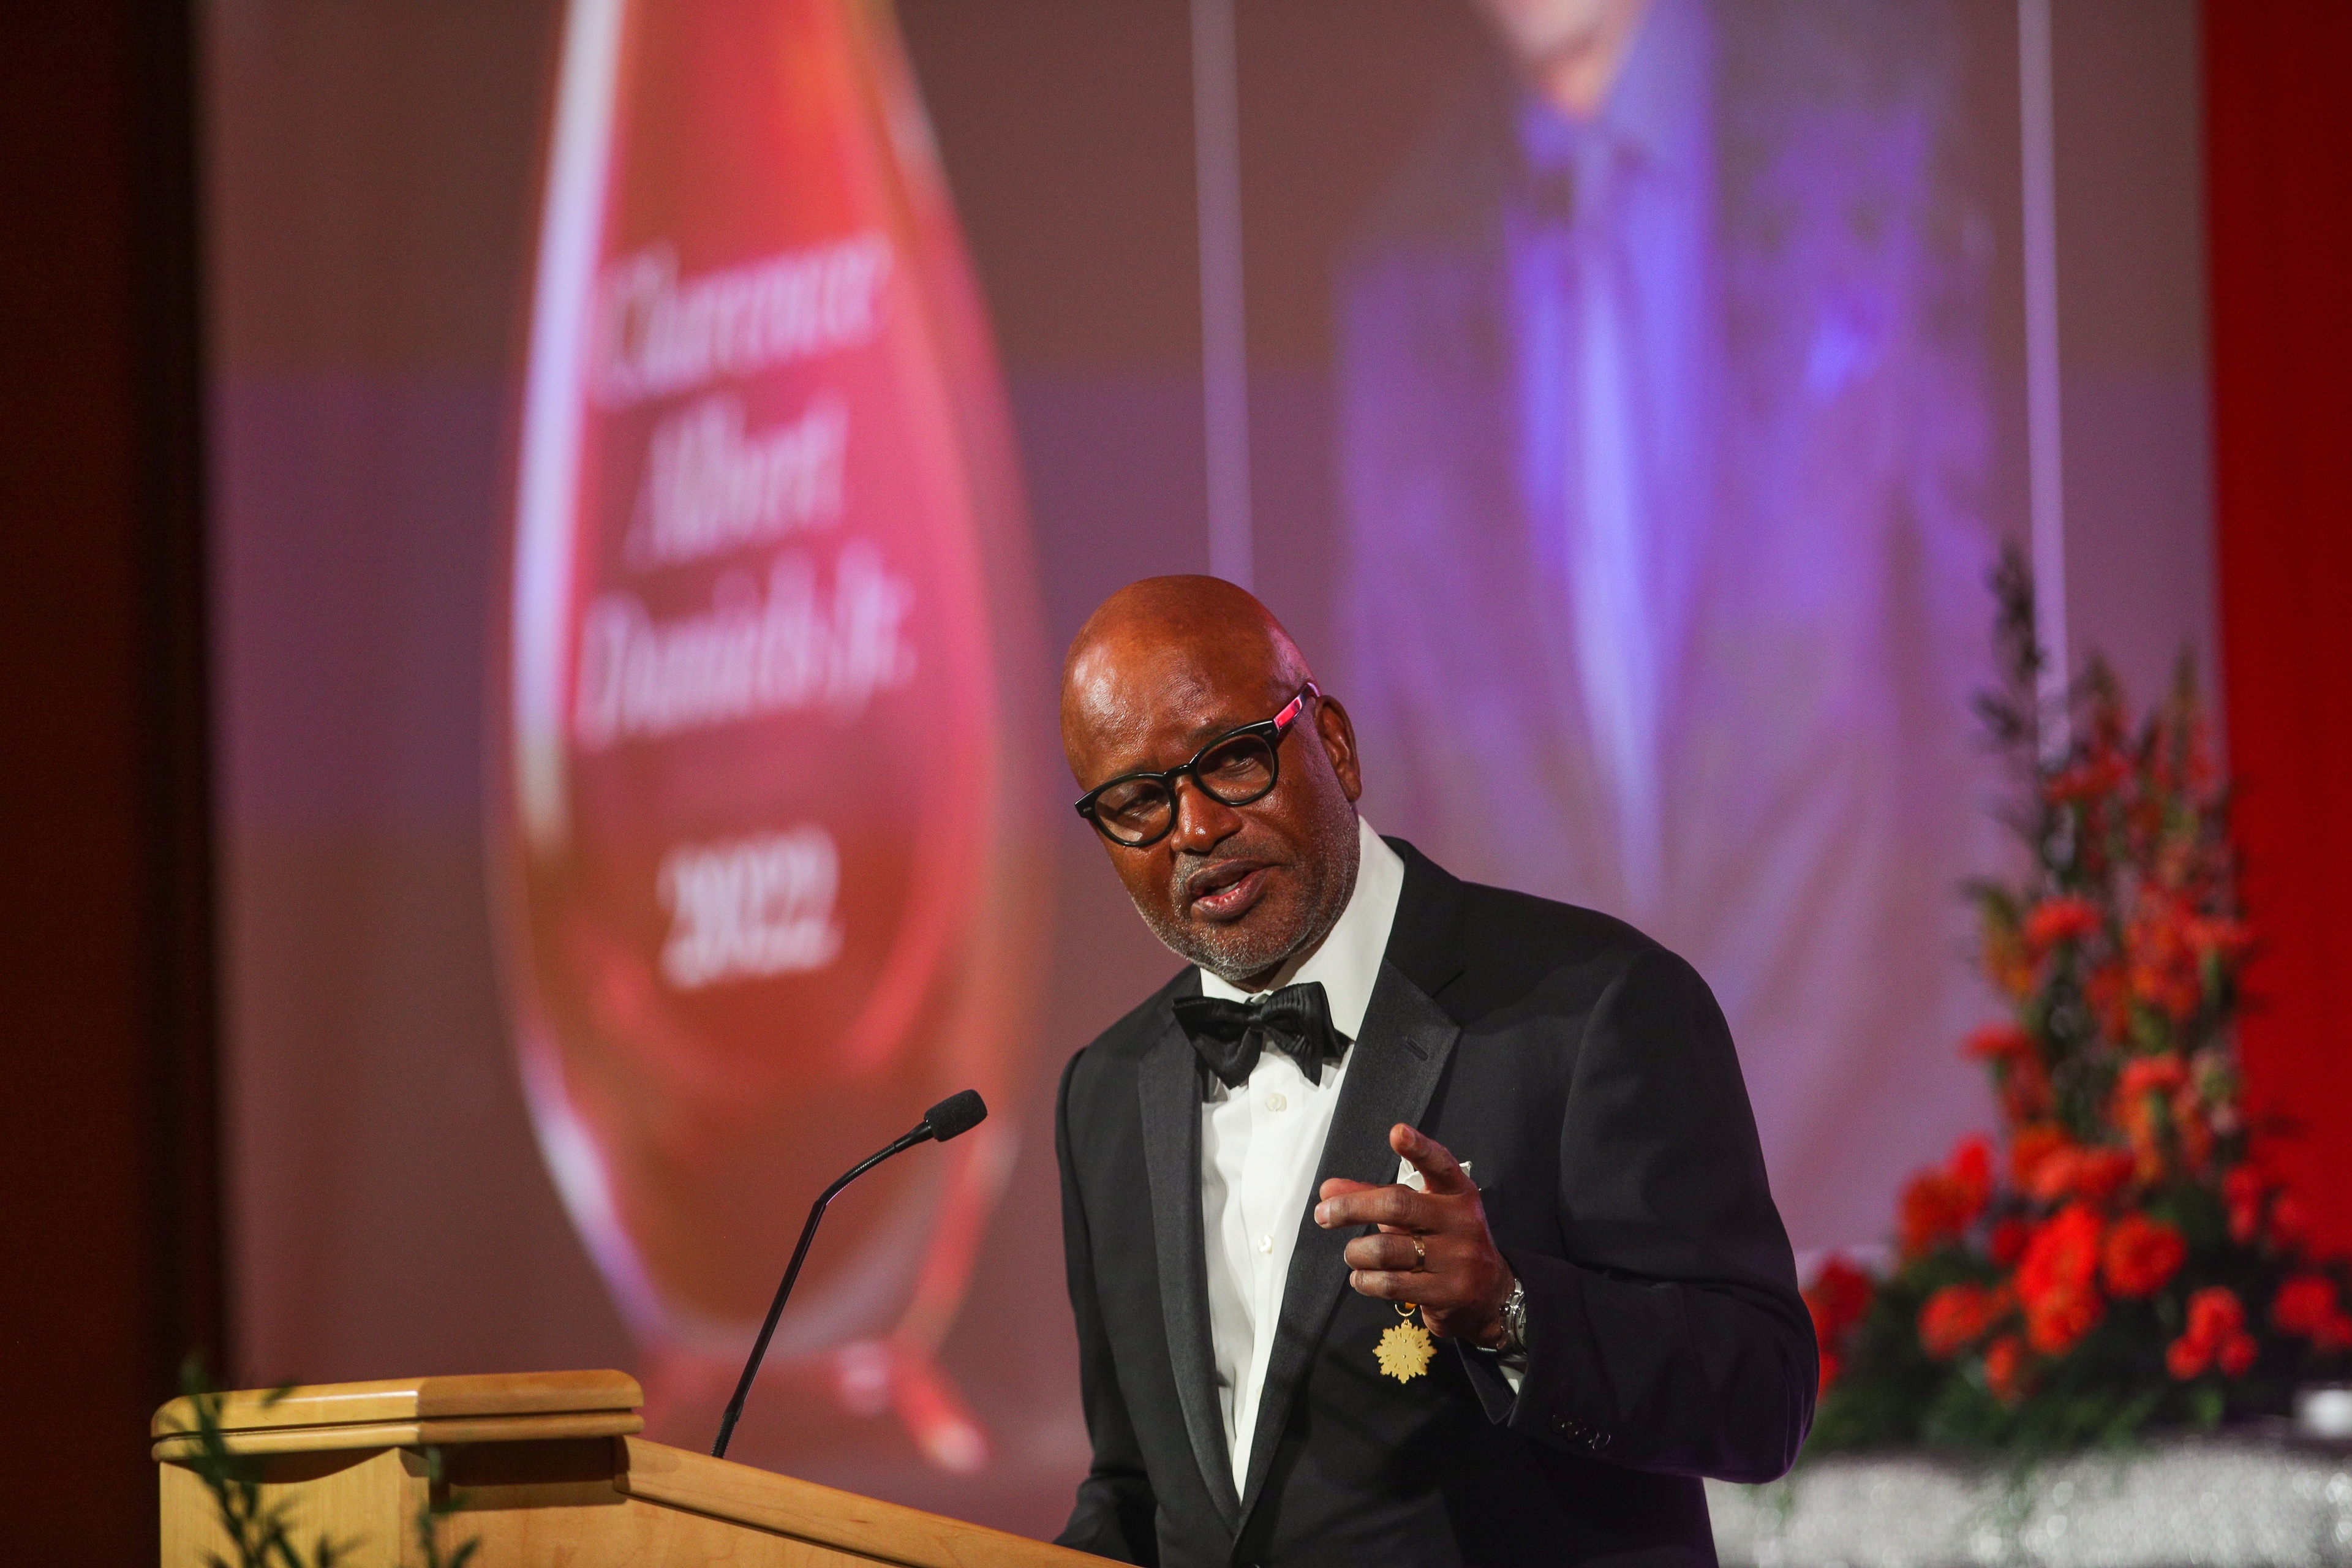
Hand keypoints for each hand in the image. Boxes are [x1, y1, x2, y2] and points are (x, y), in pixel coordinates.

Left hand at [1314, 1123, 1513, 1347]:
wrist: (1490, 1294)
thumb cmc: (1445, 1242)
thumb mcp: (1421, 1213)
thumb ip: (1375, 1197)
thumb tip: (1328, 1190)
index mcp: (1457, 1193)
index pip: (1440, 1165)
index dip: (1419, 1148)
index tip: (1397, 1132)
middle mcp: (1460, 1222)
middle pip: (1397, 1206)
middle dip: (1351, 1208)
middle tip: (1324, 1214)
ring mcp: (1455, 1259)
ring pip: (1385, 1250)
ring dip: (1356, 1252)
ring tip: (1353, 1254)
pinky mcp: (1445, 1292)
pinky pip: (1389, 1284)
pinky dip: (1365, 1280)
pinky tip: (1362, 1277)